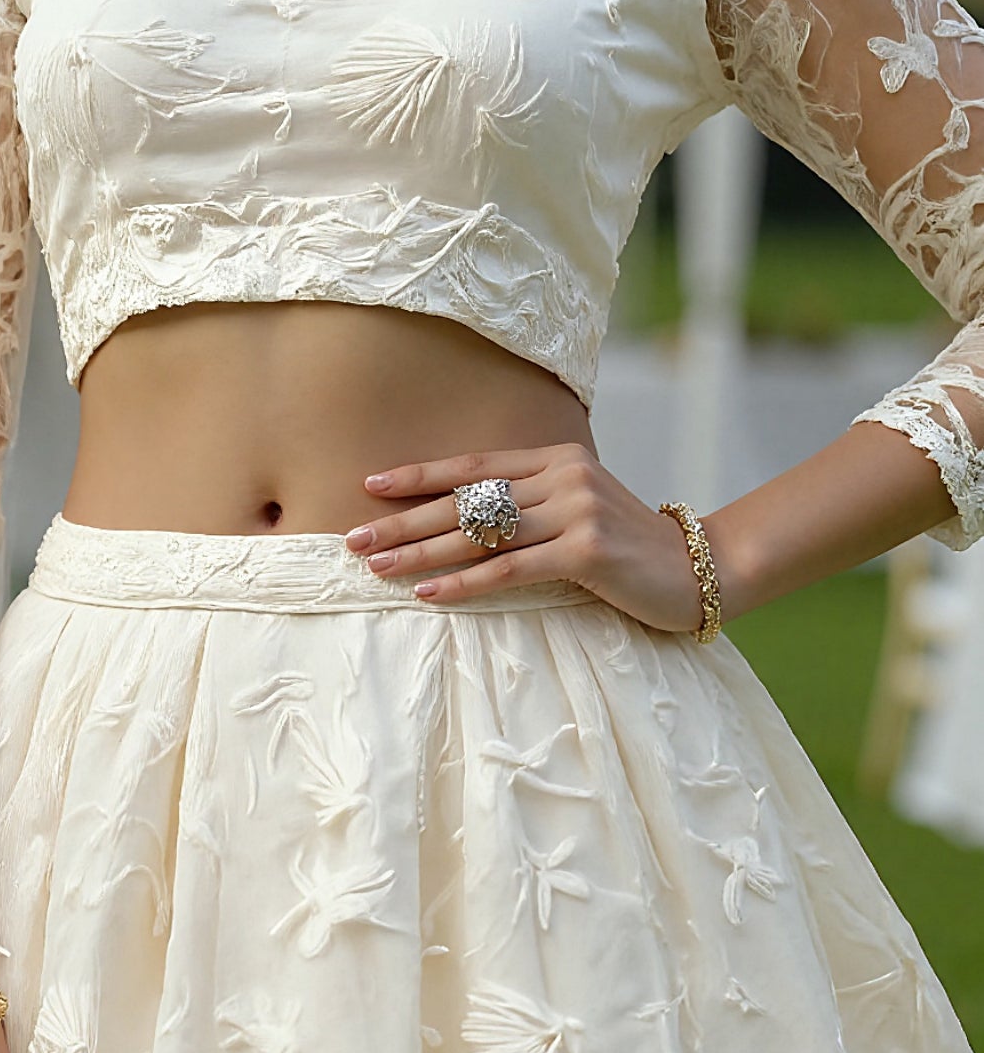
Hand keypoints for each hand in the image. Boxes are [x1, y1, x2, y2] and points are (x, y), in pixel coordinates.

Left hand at [343, 443, 721, 631]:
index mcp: (557, 459)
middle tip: (354, 539)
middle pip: (467, 500)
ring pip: (481, 534)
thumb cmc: (629, 551)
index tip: (369, 485)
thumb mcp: (579, 513)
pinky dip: (465, 582)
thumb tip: (463, 521)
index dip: (419, 475)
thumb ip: (532, 507)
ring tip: (377, 568)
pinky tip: (429, 593)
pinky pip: (511, 568)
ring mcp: (576, 510)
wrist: (699, 571)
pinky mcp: (588, 550)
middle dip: (404, 521)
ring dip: (422, 553)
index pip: (474, 464)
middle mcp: (563, 476)